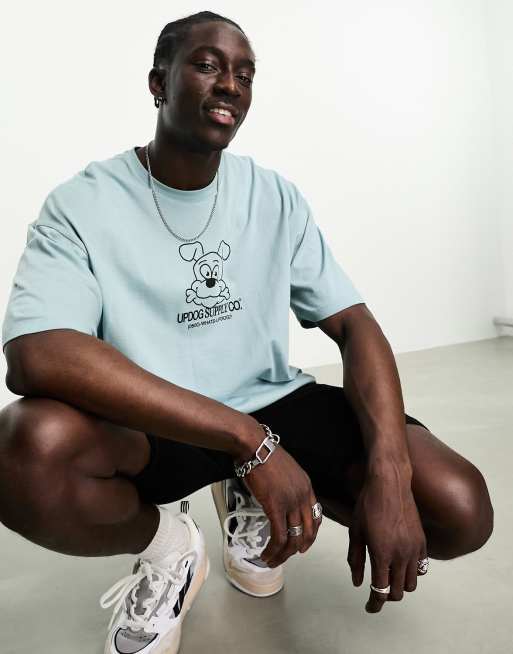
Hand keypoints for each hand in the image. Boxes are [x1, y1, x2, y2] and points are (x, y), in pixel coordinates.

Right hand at [241, 445, 322, 566]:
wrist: (255, 447)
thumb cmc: (264, 454)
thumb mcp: (285, 470)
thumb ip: (287, 486)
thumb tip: (279, 497)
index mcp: (306, 486)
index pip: (316, 516)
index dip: (310, 534)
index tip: (303, 543)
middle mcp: (302, 496)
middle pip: (308, 531)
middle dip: (298, 548)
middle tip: (287, 556)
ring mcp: (291, 502)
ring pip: (293, 538)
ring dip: (284, 554)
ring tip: (273, 560)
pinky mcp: (276, 507)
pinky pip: (278, 536)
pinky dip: (273, 550)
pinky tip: (266, 554)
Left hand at [347, 473, 426, 612]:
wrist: (389, 483)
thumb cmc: (367, 505)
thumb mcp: (355, 531)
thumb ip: (356, 559)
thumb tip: (358, 582)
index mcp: (381, 553)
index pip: (380, 591)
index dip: (374, 604)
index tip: (369, 608)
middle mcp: (401, 554)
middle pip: (397, 592)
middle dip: (385, 596)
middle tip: (376, 592)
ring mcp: (414, 548)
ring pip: (411, 584)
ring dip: (399, 586)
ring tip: (388, 578)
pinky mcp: (422, 541)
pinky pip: (421, 568)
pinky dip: (411, 572)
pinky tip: (400, 564)